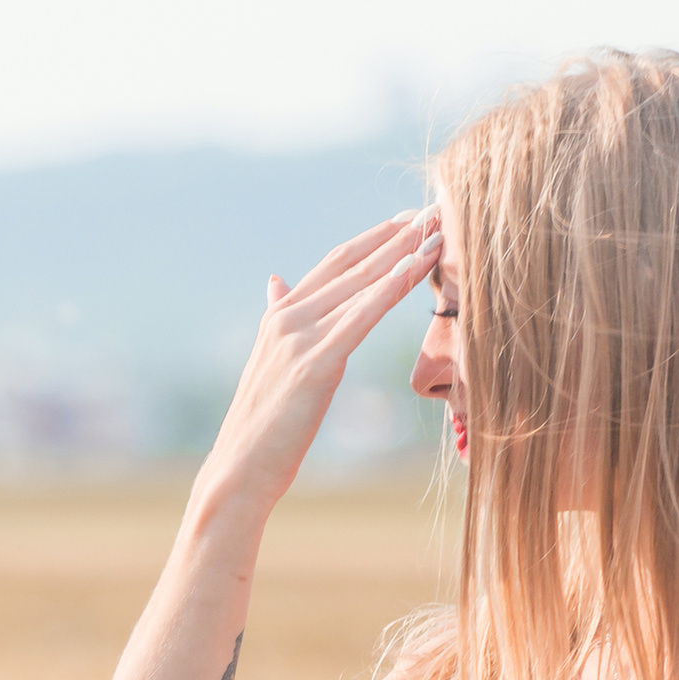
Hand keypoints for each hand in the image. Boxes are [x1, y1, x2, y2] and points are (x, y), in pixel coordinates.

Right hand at [197, 211, 442, 518]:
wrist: (240, 468)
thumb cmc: (263, 426)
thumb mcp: (272, 362)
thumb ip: (279, 317)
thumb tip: (277, 282)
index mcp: (281, 314)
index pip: (335, 264)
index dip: (373, 239)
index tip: (407, 220)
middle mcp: (288, 316)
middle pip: (352, 264)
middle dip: (396, 236)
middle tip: (433, 211)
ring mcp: (299, 337)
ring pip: (361, 283)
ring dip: (403, 254)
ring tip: (437, 232)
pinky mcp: (314, 363)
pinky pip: (362, 316)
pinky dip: (392, 288)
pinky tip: (418, 268)